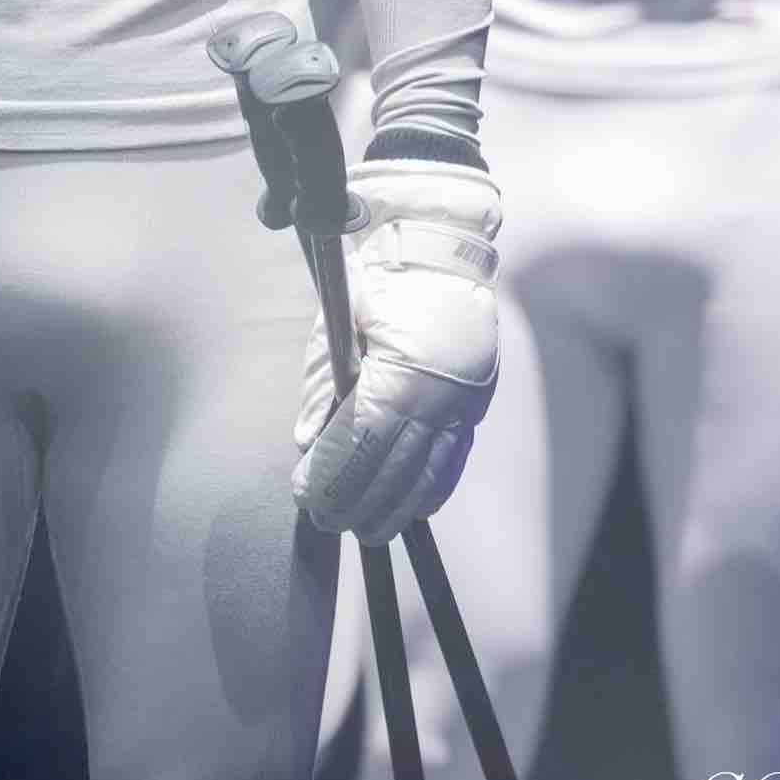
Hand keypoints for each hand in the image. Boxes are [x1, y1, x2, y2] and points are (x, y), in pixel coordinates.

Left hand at [292, 157, 500, 541]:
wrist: (442, 249)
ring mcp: (461, 402)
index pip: (360, 443)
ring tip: (366, 530)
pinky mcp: (474, 404)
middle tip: (327, 522)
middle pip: (393, 468)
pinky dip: (431, 489)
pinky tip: (411, 509)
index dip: (332, 475)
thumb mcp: (340, 322)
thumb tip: (306, 440)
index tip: (306, 495)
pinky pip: (454, 459)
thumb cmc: (381, 280)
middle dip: (356, 501)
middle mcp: (435, 395)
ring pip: (427, 473)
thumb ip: (323, 384)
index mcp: (398, 372)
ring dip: (394, 508)